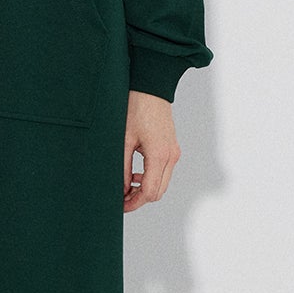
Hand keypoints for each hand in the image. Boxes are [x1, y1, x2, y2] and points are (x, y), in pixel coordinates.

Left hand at [123, 89, 179, 210]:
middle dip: (139, 199)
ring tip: (126, 186)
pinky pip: (164, 172)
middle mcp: (171, 156)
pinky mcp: (172, 148)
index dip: (134, 202)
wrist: (150, 88)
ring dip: (145, 189)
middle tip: (121, 199)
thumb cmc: (136, 108)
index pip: (150, 192)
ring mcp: (173, 152)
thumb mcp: (123, 140)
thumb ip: (122, 167)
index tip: (120, 205)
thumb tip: (121, 188)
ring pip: (162, 183)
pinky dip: (151, 178)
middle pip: (158, 192)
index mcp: (159, 155)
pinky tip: (136, 174)